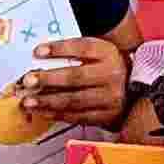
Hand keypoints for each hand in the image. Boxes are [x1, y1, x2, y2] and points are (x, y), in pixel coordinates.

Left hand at [17, 34, 131, 133]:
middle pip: (76, 77)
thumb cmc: (108, 68)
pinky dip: (57, 114)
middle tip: (27, 81)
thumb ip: (74, 53)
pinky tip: (43, 111)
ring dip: (47, 101)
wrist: (135, 89)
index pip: (82, 47)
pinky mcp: (107, 116)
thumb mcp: (99, 53)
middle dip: (48, 79)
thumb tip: (40, 58)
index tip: (37, 51)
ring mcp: (111, 97)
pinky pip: (78, 116)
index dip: (59, 49)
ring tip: (29, 101)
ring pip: (74, 100)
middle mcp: (112, 74)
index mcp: (108, 53)